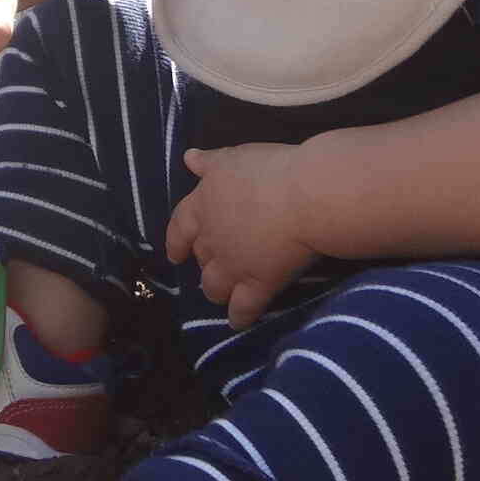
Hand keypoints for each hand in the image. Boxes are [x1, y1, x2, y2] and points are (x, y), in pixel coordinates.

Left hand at [165, 142, 319, 328]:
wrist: (304, 197)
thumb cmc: (269, 170)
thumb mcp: (233, 158)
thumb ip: (209, 162)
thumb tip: (188, 158)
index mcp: (201, 206)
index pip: (179, 227)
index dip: (176, 241)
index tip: (175, 254)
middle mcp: (211, 239)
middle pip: (200, 258)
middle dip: (205, 264)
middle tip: (215, 268)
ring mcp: (232, 265)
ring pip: (213, 287)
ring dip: (216, 291)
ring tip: (222, 295)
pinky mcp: (257, 284)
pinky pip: (243, 307)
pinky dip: (239, 316)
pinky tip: (239, 323)